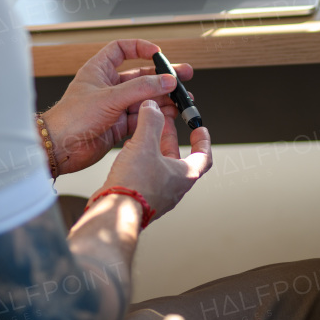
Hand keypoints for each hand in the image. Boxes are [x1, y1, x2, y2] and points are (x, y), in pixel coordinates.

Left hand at [41, 39, 193, 175]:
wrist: (60, 148)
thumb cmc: (71, 119)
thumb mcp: (109, 97)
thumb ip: (140, 88)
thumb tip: (165, 80)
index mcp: (99, 71)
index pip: (121, 50)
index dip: (140, 48)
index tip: (158, 53)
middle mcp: (108, 87)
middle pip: (140, 76)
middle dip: (162, 76)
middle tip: (182, 76)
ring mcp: (114, 107)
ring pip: (144, 98)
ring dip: (163, 98)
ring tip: (181, 99)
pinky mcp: (118, 125)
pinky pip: (142, 117)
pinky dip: (156, 116)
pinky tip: (169, 115)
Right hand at [100, 100, 211, 220]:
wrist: (115, 212)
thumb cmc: (135, 185)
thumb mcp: (145, 144)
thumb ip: (150, 121)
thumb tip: (153, 107)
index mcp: (185, 175)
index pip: (204, 156)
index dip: (203, 141)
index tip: (199, 129)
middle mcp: (175, 187)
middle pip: (178, 158)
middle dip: (170, 138)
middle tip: (164, 122)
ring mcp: (159, 195)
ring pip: (160, 166)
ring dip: (154, 148)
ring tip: (144, 134)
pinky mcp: (142, 198)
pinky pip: (146, 175)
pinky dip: (142, 160)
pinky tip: (130, 153)